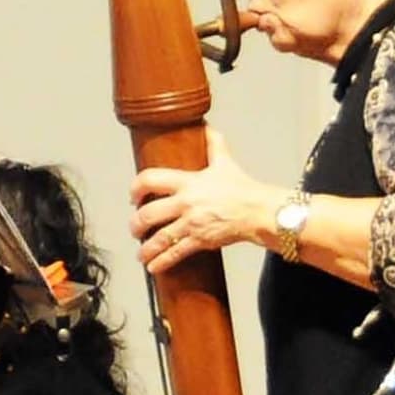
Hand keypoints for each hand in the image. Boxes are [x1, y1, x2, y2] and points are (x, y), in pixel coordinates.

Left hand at [131, 131, 281, 274]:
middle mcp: (186, 202)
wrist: (262, 212)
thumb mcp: (226, 163)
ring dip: (145, 247)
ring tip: (141, 253)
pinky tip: (153, 267)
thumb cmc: (244, 189)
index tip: (132, 196)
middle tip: (134, 228)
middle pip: (148, 214)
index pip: (150, 179)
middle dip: (135, 224)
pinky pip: (175, 253)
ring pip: (158, 237)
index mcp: (189, 182)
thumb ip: (214, 145)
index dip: (135, 188)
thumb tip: (208, 128)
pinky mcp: (200, 240)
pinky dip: (161, 261)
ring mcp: (192, 223)